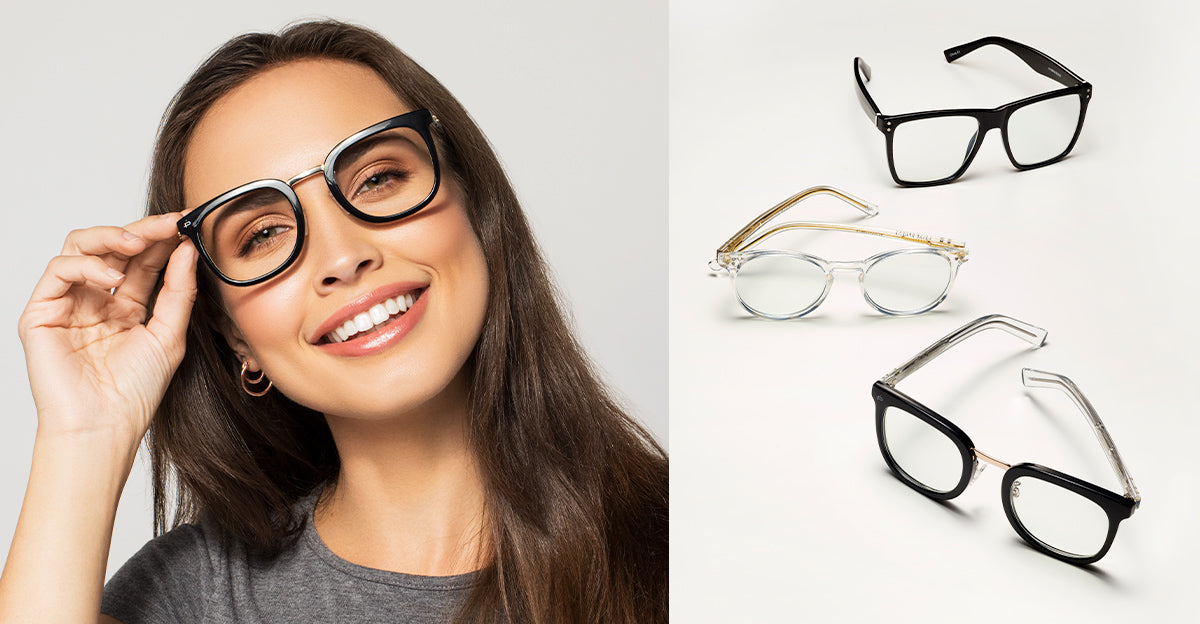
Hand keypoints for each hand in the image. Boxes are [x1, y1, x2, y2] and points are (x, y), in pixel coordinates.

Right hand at [17, 213, 198, 447]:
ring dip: (113, 236)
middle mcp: (95, 300)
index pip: (144, 260)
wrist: (104, 427)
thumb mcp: (169, 335)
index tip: (190, 221)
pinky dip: (86, 266)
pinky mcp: (42, 312)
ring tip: (141, 242)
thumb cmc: (135, 391)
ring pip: (81, 247)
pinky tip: (112, 278)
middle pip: (114, 247)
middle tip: (171, 222)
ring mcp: (68, 304)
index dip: (165, 239)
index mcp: (126, 307)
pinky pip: (58, 270)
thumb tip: (188, 249)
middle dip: (144, 230)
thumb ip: (178, 291)